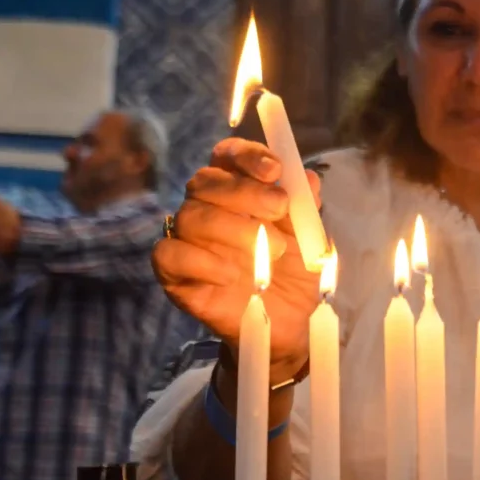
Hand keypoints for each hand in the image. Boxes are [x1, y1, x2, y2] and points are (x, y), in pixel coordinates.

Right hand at [152, 138, 320, 381]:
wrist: (288, 323)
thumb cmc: (295, 272)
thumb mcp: (310, 239)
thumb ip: (306, 208)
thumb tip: (308, 179)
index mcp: (237, 189)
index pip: (227, 156)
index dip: (247, 156)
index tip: (275, 171)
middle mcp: (206, 206)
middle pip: (206, 181)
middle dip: (246, 191)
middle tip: (280, 209)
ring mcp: (187, 238)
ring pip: (192, 216)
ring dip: (235, 229)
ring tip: (272, 252)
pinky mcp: (174, 273)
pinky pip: (169, 254)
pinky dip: (201, 261)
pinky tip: (230, 274)